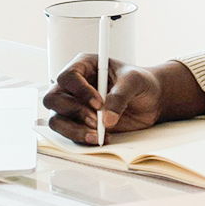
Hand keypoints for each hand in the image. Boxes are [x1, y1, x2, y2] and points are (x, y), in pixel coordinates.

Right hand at [43, 54, 162, 144]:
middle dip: (74, 112)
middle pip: (53, 99)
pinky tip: (102, 138)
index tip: (98, 103)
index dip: (80, 91)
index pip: (68, 76)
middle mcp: (74, 86)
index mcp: (85, 66)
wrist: (151, 100)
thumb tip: (106, 119)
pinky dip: (82, 139)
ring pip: (56, 120)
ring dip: (74, 130)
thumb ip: (120, 96)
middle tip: (96, 120)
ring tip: (98, 135)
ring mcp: (74, 106)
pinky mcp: (79, 124)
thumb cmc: (140, 82)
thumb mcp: (134, 81)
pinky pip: (68, 134)